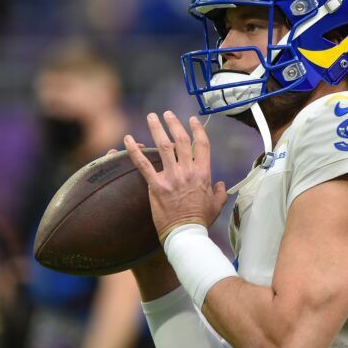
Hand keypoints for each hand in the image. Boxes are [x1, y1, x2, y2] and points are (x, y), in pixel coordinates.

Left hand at [123, 111, 226, 241]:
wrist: (185, 233)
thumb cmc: (201, 220)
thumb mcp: (217, 204)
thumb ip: (220, 191)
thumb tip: (220, 184)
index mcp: (203, 173)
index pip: (202, 145)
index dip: (197, 129)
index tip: (192, 120)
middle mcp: (187, 171)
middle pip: (181, 140)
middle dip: (174, 124)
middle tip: (167, 114)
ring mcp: (171, 177)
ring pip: (163, 146)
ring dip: (157, 129)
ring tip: (151, 117)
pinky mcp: (156, 185)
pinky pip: (143, 164)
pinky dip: (134, 150)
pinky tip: (127, 139)